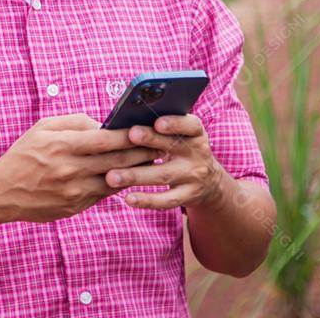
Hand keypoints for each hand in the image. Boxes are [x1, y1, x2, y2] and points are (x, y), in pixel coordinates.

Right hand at [0, 113, 162, 223]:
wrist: (2, 191)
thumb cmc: (23, 154)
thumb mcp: (43, 128)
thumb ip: (74, 122)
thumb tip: (103, 124)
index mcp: (63, 146)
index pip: (106, 140)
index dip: (130, 135)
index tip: (146, 129)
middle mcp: (70, 170)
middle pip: (117, 161)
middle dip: (141, 153)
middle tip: (159, 146)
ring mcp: (74, 192)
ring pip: (115, 181)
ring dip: (135, 172)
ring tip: (150, 162)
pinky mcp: (74, 207)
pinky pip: (102, 195)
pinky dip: (117, 185)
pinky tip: (127, 177)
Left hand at [104, 114, 226, 210]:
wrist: (208, 182)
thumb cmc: (180, 150)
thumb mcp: (180, 135)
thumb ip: (160, 127)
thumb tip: (127, 118)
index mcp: (195, 133)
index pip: (191, 125)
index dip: (175, 123)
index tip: (157, 121)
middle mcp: (197, 153)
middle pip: (172, 146)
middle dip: (151, 139)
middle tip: (130, 134)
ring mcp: (193, 177)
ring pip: (163, 175)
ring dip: (136, 175)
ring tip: (112, 176)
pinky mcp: (187, 196)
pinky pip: (166, 200)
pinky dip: (147, 200)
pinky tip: (128, 199)